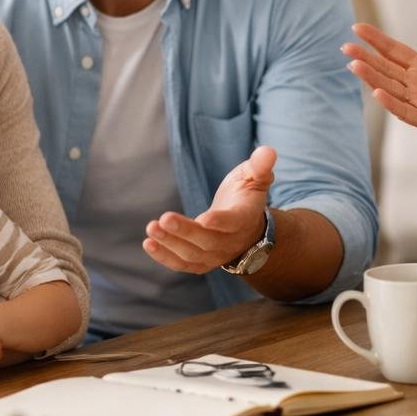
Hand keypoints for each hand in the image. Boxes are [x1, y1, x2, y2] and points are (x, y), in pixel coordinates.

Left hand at [144, 146, 275, 273]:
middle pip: (207, 241)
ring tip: (151, 228)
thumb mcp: (255, 177)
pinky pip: (182, 265)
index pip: (233, 223)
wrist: (245, 228)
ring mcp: (215, 255)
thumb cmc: (246, 196)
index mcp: (244, 218)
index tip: (203, 218)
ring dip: (170, 243)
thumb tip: (268, 150)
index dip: (219, 222)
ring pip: (192, 255)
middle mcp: (231, 242)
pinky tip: (148, 243)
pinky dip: (165, 257)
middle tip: (164, 218)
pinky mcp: (200, 262)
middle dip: (185, 231)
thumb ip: (260, 165)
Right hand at [343, 11, 416, 155]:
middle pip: (385, 68)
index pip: (394, 51)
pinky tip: (377, 93)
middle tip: (345, 46)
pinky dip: (391, 103)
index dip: (376, 40)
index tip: (357, 28)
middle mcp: (416, 84)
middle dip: (366, 57)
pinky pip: (406, 111)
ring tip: (354, 65)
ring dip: (372, 78)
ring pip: (390, 88)